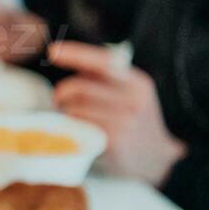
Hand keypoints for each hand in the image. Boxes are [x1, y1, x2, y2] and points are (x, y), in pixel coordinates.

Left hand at [49, 41, 185, 185]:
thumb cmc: (134, 121)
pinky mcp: (114, 140)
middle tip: (59, 101)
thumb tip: (67, 59)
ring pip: (73, 108)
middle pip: (78, 86)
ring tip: (75, 119)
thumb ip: (105, 79)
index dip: (75, 54)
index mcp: (137, 82)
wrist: (155, 158)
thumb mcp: (130, 95)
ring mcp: (125, 120)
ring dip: (66, 113)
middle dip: (61, 94)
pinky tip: (80, 131)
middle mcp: (133, 99)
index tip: (53, 51)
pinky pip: (78, 126)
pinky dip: (72, 127)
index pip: (103, 61)